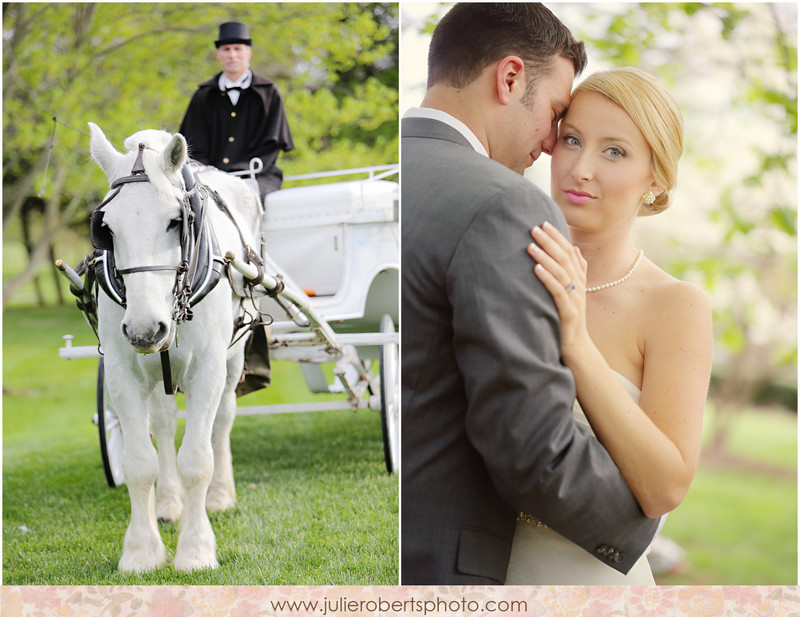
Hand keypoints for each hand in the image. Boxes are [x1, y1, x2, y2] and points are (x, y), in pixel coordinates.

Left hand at [527, 222, 589, 360]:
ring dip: (545, 256)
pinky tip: (536, 269)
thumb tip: (575, 248)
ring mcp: (575, 299)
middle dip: (549, 241)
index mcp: (579, 279)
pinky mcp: (568, 312)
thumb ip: (576, 271)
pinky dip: (547, 278)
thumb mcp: (572, 292)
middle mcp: (578, 286)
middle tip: (534, 228)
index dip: (558, 237)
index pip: (569, 252)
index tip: (544, 222)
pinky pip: (558, 292)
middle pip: (565, 258)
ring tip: (530, 245)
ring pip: (561, 272)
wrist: (577, 347)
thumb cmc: (568, 318)